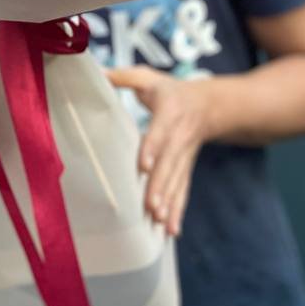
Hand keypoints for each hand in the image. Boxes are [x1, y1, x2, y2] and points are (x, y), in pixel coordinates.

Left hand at [106, 67, 217, 235]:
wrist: (209, 105)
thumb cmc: (170, 91)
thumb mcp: (148, 78)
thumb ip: (123, 77)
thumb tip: (95, 74)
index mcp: (169, 112)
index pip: (160, 131)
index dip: (153, 147)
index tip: (144, 165)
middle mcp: (179, 137)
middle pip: (170, 164)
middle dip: (160, 186)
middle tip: (150, 206)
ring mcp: (184, 157)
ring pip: (177, 181)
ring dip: (169, 202)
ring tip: (158, 222)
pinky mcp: (185, 170)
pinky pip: (183, 192)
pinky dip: (178, 211)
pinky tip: (170, 232)